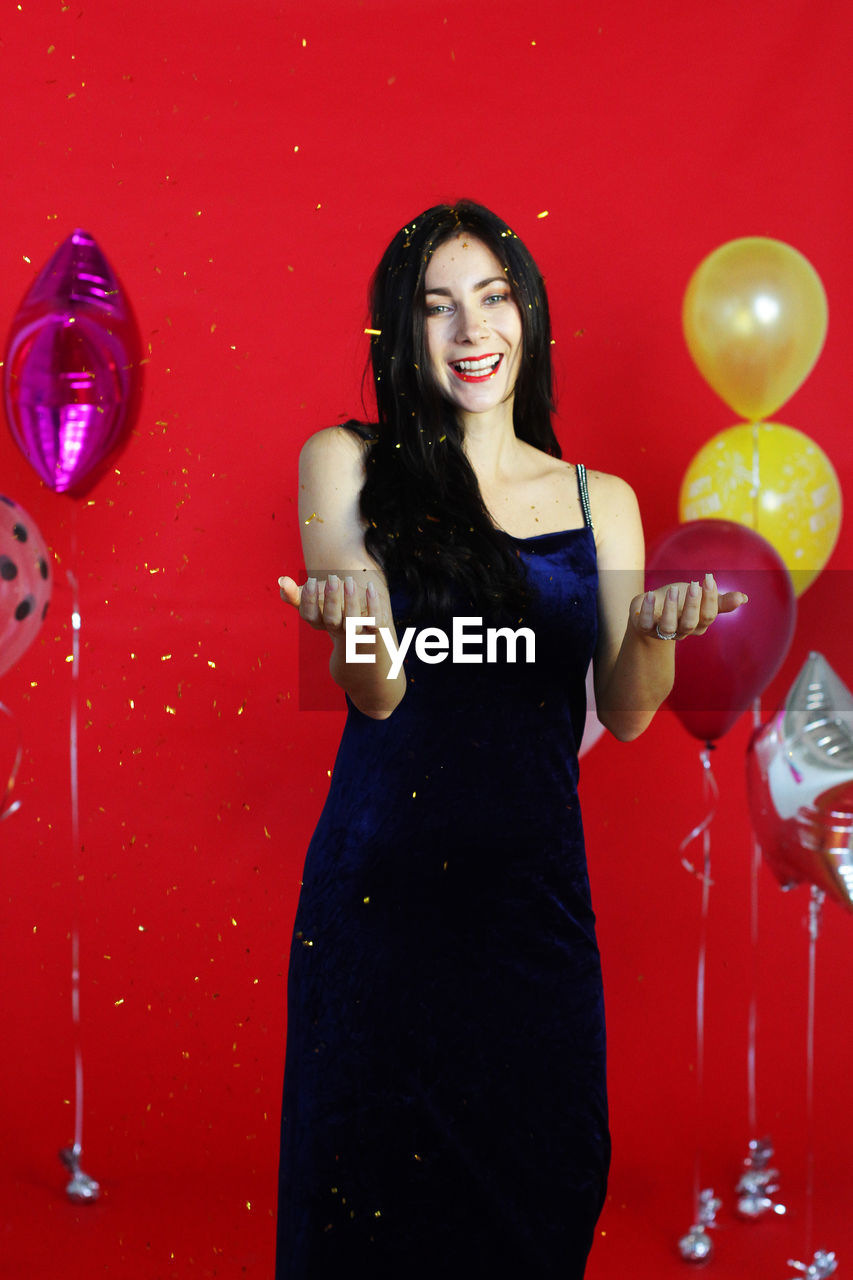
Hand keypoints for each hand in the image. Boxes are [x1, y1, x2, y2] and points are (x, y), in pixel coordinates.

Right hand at [278, 573, 389, 639]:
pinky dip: (373, 605)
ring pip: (353, 623)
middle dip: (331, 599)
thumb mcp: (311, 597)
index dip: (309, 599)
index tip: (311, 581)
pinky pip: (375, 621)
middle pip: (331, 619)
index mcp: (318, 621)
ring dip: (351, 601)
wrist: (357, 619)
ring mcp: (354, 630)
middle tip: (334, 578)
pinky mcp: (373, 628)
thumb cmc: (328, 603)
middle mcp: (335, 628)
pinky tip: (370, 587)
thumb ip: (293, 592)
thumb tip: (281, 580)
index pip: (309, 615)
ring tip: (349, 580)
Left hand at [630, 573, 747, 640]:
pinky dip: (648, 610)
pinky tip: (651, 595)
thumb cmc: (679, 603)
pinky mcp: (644, 627)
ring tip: (674, 589)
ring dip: (672, 608)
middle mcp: (681, 630)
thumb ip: (719, 600)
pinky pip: (646, 623)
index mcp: (698, 624)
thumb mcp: (699, 598)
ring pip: (669, 626)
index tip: (708, 579)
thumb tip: (744, 598)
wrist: (651, 612)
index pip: (708, 616)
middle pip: (690, 623)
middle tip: (693, 584)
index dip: (709, 599)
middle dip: (693, 605)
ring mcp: (662, 631)